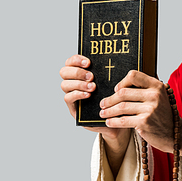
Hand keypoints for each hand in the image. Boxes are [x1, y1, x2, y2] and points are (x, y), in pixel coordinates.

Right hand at [60, 55, 130, 174]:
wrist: (116, 121)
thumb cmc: (116, 100)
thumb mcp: (113, 85)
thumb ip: (110, 73)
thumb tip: (117, 59)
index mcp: (82, 74)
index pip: (71, 61)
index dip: (77, 59)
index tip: (89, 62)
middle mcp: (74, 83)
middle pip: (64, 71)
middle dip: (77, 72)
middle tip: (91, 76)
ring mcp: (72, 95)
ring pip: (64, 84)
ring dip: (78, 83)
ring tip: (92, 87)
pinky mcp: (73, 108)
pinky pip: (68, 98)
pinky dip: (77, 94)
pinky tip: (88, 95)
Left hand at [99, 71, 181, 158]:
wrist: (175, 134)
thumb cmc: (163, 115)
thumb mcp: (160, 97)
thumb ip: (146, 88)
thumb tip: (124, 83)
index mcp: (157, 86)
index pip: (134, 76)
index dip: (122, 82)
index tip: (116, 89)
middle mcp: (154, 95)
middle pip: (123, 93)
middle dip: (110, 99)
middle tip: (103, 104)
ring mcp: (150, 109)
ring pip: (121, 107)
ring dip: (109, 111)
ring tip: (103, 113)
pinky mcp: (144, 122)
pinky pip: (123, 120)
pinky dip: (113, 121)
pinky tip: (109, 122)